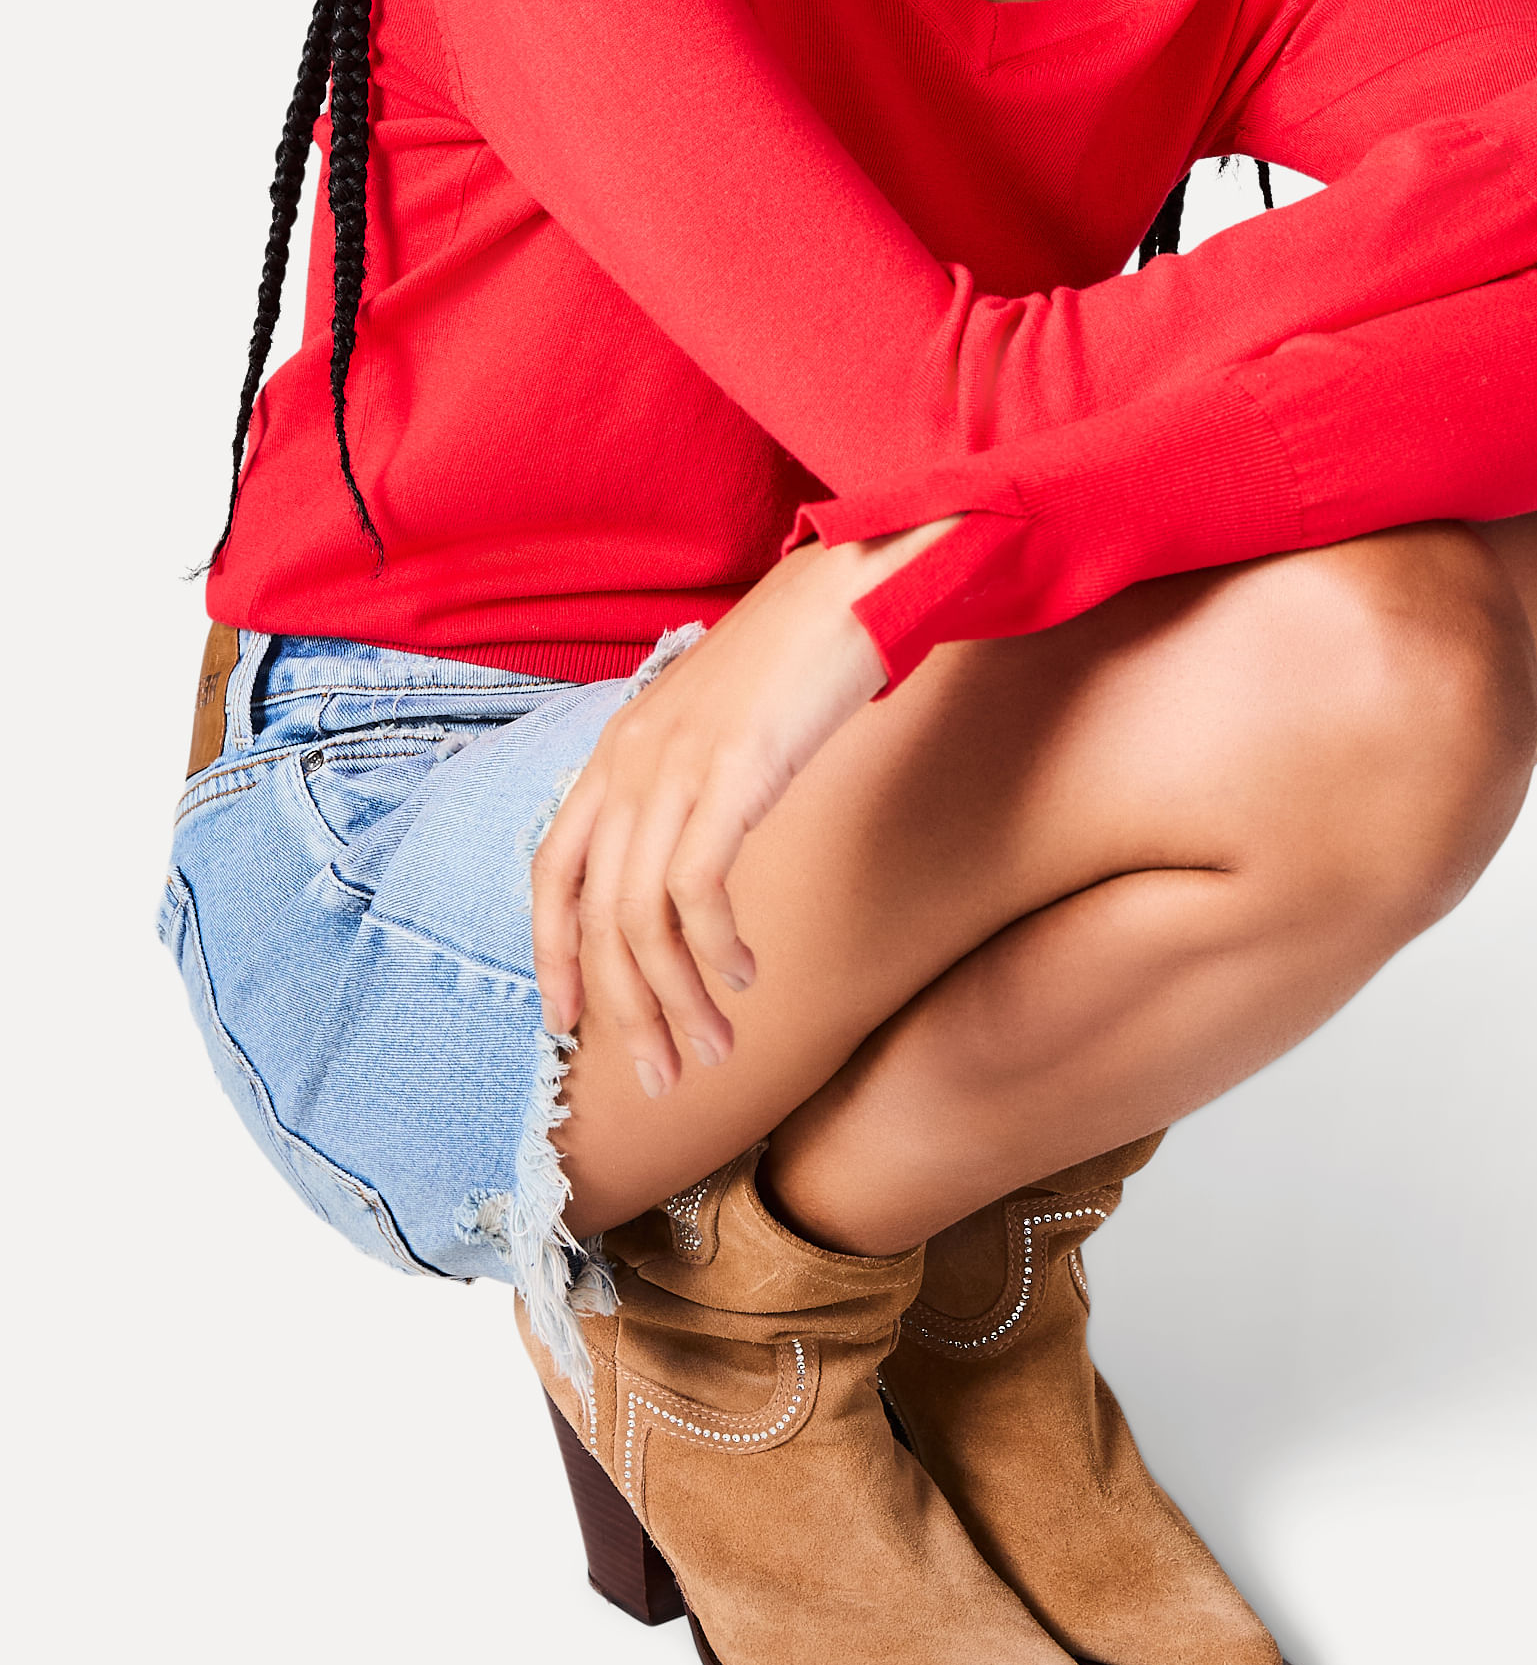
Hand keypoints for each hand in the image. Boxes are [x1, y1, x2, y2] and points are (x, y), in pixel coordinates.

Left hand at [531, 518, 957, 1093]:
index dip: (553, 956)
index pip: (551, 872)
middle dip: (624, 1012)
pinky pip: (697, 890)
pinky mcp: (731, 774)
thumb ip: (686, 786)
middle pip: (596, 917)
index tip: (572, 1024)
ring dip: (676, 1001)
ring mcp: (675, 767)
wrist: (856, 584)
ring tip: (714, 1051)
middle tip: (661, 1080)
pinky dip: (715, 949)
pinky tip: (745, 976)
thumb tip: (686, 869)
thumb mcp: (717, 726)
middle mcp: (628, 762)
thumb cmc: (798, 659)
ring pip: (642, 920)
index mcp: (616, 751)